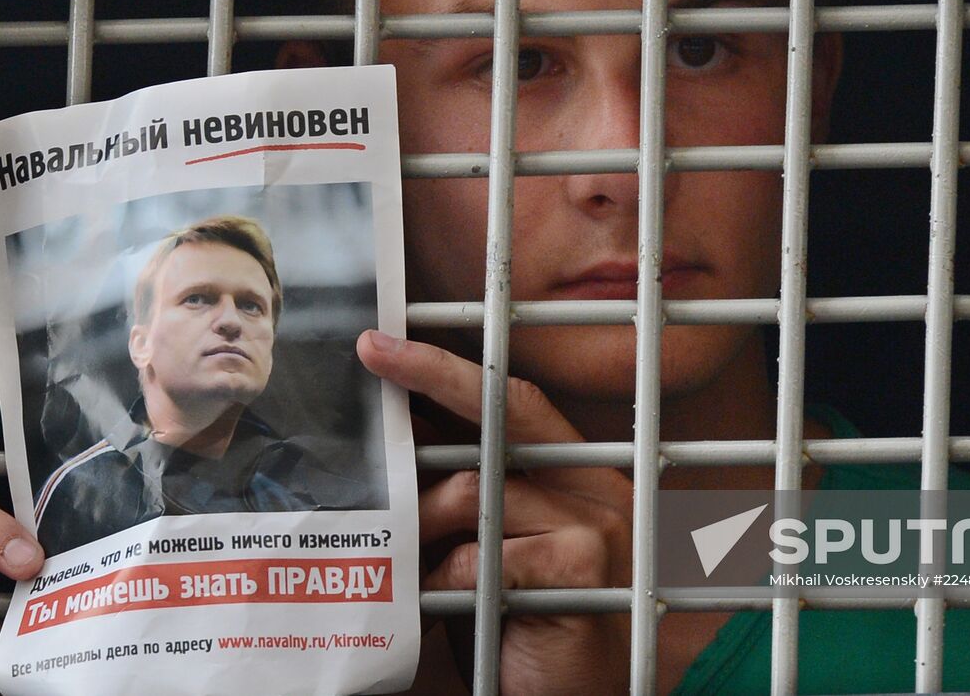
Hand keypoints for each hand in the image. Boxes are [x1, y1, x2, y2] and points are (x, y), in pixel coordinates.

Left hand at [358, 330, 632, 694]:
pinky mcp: (584, 564)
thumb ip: (466, 496)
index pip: (511, 400)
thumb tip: (400, 440)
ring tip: (404, 563)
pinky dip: (447, 583)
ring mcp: (596, 521)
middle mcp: (596, 484)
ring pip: (477, 494)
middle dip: (432, 378)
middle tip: (372, 356)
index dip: (448, 368)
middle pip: (500, 418)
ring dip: (424, 529)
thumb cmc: (520, 625)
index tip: (385, 344)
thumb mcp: (489, 546)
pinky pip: (483, 556)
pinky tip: (439, 604)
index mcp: (577, 473)